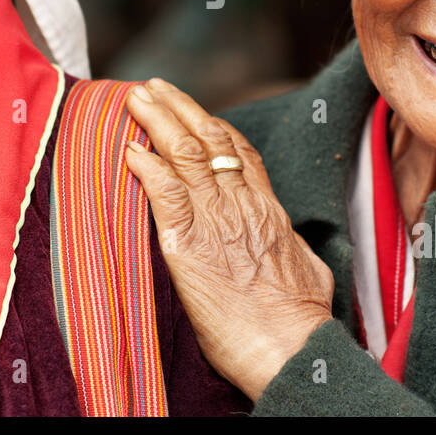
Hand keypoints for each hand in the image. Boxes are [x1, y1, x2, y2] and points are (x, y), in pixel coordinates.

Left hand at [124, 78, 334, 400]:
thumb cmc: (301, 324)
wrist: (290, 348)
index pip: (240, 153)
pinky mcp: (188, 243)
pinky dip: (144, 167)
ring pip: (184, 153)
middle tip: (154, 87)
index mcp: (269, 211)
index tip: (194, 111)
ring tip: (135, 98)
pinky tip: (127, 150)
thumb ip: (290, 247)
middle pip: (209, 139)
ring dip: (156, 121)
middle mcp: (242, 205)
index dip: (214, 127)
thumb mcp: (308, 271)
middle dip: (179, 108)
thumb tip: (288, 242)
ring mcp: (216, 220)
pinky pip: (163, 192)